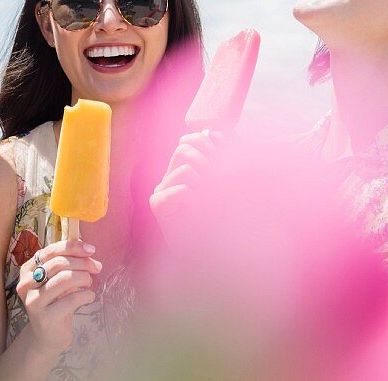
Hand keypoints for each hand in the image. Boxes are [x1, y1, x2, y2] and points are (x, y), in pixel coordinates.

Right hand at [16, 239, 100, 353]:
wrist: (49, 335)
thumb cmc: (56, 302)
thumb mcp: (59, 279)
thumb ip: (68, 262)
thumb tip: (85, 246)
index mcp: (27, 270)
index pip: (50, 251)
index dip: (72, 247)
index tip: (91, 249)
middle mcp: (26, 284)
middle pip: (58, 264)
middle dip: (82, 263)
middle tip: (97, 267)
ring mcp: (33, 301)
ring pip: (64, 279)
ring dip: (84, 277)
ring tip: (90, 282)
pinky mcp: (44, 317)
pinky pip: (71, 299)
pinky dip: (86, 295)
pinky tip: (89, 297)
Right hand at [150, 130, 217, 245]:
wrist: (214, 255)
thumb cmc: (223, 219)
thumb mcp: (229, 181)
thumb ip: (224, 155)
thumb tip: (217, 132)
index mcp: (184, 168)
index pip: (190, 139)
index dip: (209, 143)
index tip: (224, 158)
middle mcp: (170, 177)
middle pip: (184, 147)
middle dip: (207, 161)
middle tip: (217, 184)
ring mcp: (161, 190)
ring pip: (186, 166)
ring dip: (204, 184)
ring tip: (207, 203)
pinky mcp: (158, 205)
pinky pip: (181, 188)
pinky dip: (196, 200)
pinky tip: (197, 214)